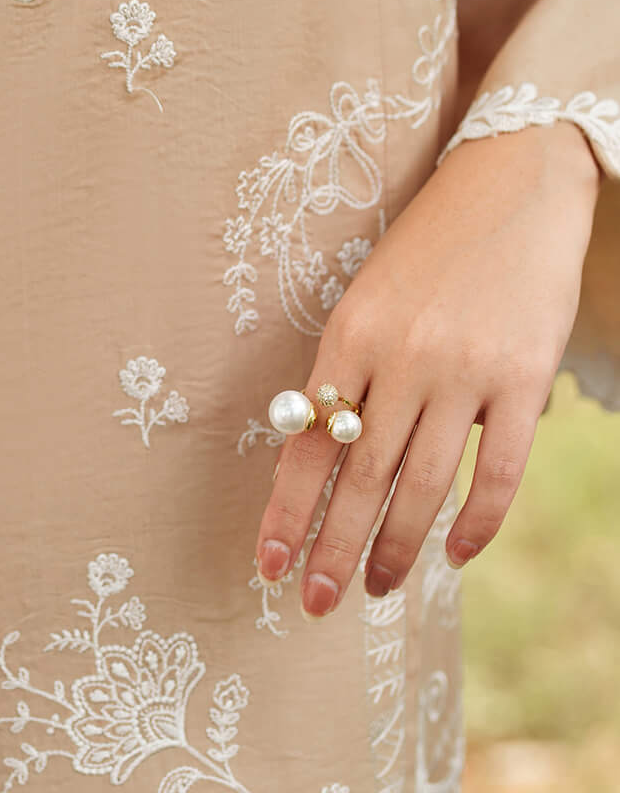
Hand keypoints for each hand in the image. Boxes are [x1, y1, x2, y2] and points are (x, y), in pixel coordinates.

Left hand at [254, 121, 600, 616]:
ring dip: (397, 548)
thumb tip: (322, 462)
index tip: (269, 568)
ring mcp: (465, 371)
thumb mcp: (368, 299)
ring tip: (377, 588)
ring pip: (422, 484)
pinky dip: (475, 522)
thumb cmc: (429, 251)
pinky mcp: (523, 379)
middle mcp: (401, 358)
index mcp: (348, 336)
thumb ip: (349, 375)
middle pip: (360, 477)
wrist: (511, 188)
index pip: (306, 444)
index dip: (287, 512)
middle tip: (316, 604)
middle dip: (333, 548)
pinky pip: (497, 471)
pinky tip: (455, 554)